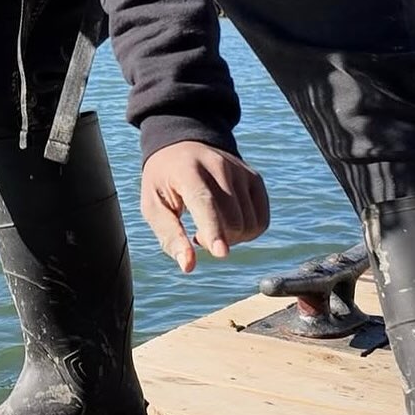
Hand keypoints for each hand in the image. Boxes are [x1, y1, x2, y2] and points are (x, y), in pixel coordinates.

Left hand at [140, 142, 268, 272]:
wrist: (182, 148)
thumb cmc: (164, 182)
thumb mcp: (153, 205)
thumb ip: (169, 235)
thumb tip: (188, 266)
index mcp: (188, 170)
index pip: (204, 201)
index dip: (213, 229)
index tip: (220, 253)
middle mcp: (218, 166)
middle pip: (231, 219)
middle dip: (216, 240)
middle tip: (197, 236)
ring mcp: (240, 171)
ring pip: (249, 223)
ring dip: (232, 238)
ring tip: (211, 225)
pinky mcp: (254, 178)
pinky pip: (261, 221)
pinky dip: (247, 233)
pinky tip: (228, 224)